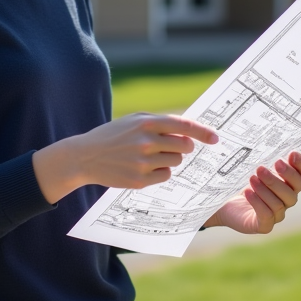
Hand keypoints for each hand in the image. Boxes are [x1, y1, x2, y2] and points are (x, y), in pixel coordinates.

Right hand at [32, 113, 217, 203]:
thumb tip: (188, 131)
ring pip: (175, 162)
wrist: (85, 156)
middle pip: (184, 147)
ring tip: (150, 156)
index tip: (215, 138)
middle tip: (173, 146)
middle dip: (184, 147)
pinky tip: (143, 167)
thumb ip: (159, 123)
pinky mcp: (139, 180)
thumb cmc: (113, 135)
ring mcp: (142, 162)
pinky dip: (160, 172)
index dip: (202, 132)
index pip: (182, 126)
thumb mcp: (133, 120)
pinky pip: (165, 175)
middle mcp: (146, 141)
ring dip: (170, 159)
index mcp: (146, 122)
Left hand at [203, 151, 300, 234]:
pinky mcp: (264, 225)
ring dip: (267, 188)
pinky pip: (266, 215)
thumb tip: (268, 139)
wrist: (222, 203)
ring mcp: (277, 214)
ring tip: (252, 177)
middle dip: (283, 176)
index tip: (291, 154)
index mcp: (288, 183)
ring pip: (280, 202)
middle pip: (295, 189)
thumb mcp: (251, 167)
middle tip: (267, 165)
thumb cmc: (239, 182)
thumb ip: (263, 158)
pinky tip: (247, 192)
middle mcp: (286, 199)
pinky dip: (258, 202)